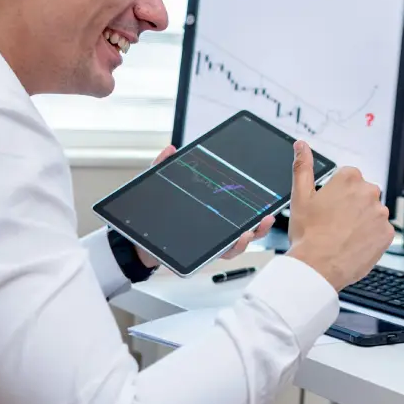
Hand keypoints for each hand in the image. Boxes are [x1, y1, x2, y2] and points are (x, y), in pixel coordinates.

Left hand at [133, 145, 275, 267]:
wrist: (135, 240)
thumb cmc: (150, 215)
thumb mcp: (158, 187)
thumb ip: (163, 167)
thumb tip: (170, 149)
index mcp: (210, 211)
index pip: (236, 207)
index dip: (254, 205)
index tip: (267, 198)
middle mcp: (214, 229)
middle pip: (245, 228)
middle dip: (261, 225)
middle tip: (268, 217)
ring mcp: (209, 243)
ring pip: (237, 244)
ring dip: (248, 238)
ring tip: (250, 231)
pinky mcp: (201, 254)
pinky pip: (221, 254)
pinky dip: (232, 248)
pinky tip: (236, 240)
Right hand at [286, 140, 392, 290]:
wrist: (318, 267)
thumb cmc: (308, 234)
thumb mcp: (300, 196)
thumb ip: (303, 166)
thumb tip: (301, 145)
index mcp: (349, 178)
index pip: (348, 179)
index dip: (336, 195)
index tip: (329, 208)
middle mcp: (369, 191)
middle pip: (362, 194)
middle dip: (351, 206)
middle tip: (334, 223)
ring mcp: (381, 213)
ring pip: (372, 213)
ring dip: (362, 221)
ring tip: (343, 236)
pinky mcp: (388, 233)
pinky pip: (381, 231)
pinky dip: (370, 236)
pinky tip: (354, 244)